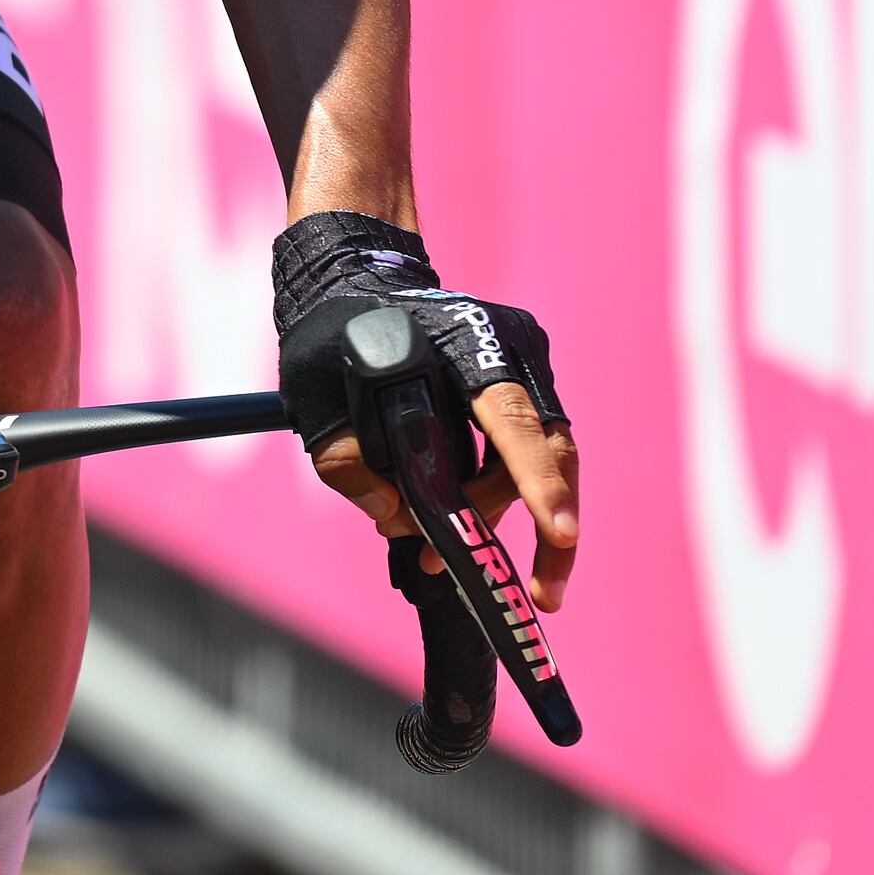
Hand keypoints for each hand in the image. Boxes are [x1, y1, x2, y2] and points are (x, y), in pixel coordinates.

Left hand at [269, 211, 576, 609]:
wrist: (356, 276)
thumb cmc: (333, 332)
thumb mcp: (313, 392)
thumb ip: (343, 461)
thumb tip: (395, 521)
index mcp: (464, 340)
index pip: (512, 418)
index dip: (537, 480)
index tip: (560, 532)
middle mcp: (509, 347)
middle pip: (548, 450)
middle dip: (550, 531)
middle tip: (543, 598)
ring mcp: (522, 362)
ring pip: (532, 460)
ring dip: (496, 516)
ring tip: (437, 563)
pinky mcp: (519, 382)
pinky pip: (519, 451)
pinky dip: (493, 493)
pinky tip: (458, 531)